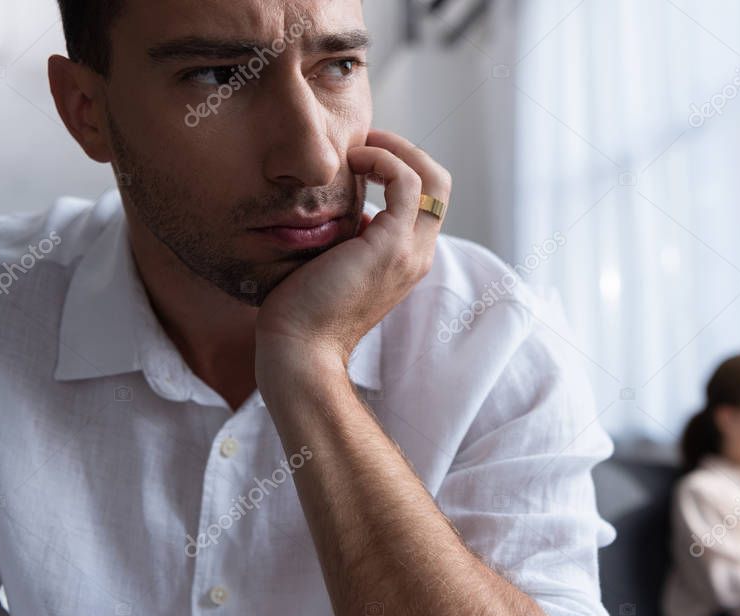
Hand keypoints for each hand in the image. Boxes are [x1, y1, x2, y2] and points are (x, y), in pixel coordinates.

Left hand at [254, 130, 450, 394]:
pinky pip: (407, 182)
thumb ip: (349, 236)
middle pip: (439, 183)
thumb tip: (346, 209)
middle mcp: (418, 254)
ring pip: (432, 178)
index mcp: (406, 258)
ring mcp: (410, 251)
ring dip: (395, 150)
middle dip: (405, 150)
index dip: (401, 167)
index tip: (361, 155)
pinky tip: (352, 161)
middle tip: (365, 141)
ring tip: (358, 148)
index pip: (426, 199)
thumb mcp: (334, 262)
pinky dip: (384, 160)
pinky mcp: (392, 246)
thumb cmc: (302, 311)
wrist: (300, 350)